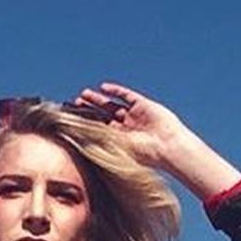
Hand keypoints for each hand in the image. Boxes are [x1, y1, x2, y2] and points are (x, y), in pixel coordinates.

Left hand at [65, 81, 192, 171]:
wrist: (167, 146)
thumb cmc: (143, 153)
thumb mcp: (117, 147)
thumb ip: (100, 141)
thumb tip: (77, 138)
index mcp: (119, 140)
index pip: (99, 128)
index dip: (87, 121)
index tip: (73, 116)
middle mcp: (126, 128)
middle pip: (104, 115)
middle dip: (90, 108)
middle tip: (76, 101)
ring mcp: (134, 116)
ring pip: (113, 105)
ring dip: (98, 99)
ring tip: (84, 94)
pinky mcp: (143, 105)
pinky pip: (127, 95)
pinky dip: (116, 90)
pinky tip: (104, 87)